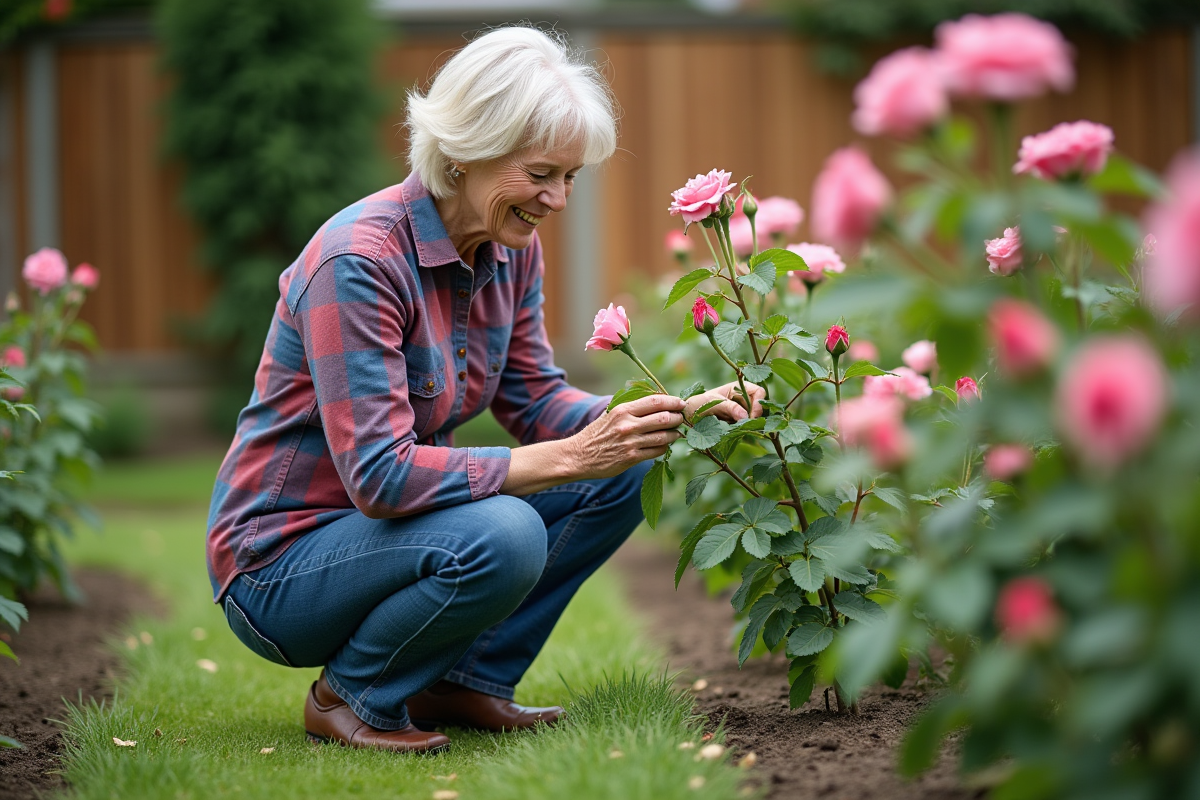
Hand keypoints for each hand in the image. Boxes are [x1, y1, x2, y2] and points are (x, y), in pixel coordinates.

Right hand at [569, 394, 685, 479]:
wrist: (579, 456)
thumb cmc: (597, 433)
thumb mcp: (611, 414)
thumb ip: (632, 409)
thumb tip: (658, 403)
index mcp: (623, 410)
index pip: (655, 402)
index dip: (673, 401)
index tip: (681, 403)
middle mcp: (628, 425)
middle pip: (664, 418)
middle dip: (678, 418)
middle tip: (682, 418)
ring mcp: (630, 442)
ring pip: (663, 436)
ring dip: (675, 434)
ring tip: (677, 433)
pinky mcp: (631, 458)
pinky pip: (656, 451)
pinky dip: (664, 447)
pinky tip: (664, 445)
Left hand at [684, 381, 764, 422]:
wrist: (688, 416)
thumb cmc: (699, 403)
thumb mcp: (712, 402)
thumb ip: (729, 407)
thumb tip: (745, 416)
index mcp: (738, 388)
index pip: (759, 392)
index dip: (759, 403)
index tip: (752, 415)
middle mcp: (743, 399)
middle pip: (760, 406)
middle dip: (756, 415)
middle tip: (747, 424)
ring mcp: (742, 411)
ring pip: (755, 417)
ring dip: (752, 423)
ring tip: (741, 428)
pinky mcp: (738, 423)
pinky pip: (748, 426)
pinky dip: (746, 429)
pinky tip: (739, 432)